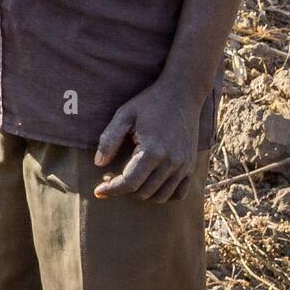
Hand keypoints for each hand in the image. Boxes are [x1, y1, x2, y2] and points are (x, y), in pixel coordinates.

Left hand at [93, 78, 201, 202]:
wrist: (182, 92)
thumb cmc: (150, 102)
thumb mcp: (125, 114)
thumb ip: (109, 139)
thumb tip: (99, 164)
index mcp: (153, 151)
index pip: (130, 183)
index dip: (112, 190)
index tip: (98, 191)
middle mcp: (171, 162)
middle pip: (143, 192)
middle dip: (124, 190)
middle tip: (112, 177)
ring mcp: (184, 166)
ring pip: (161, 197)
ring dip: (142, 194)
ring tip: (131, 180)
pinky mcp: (191, 165)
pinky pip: (180, 193)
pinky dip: (164, 195)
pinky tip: (151, 184)